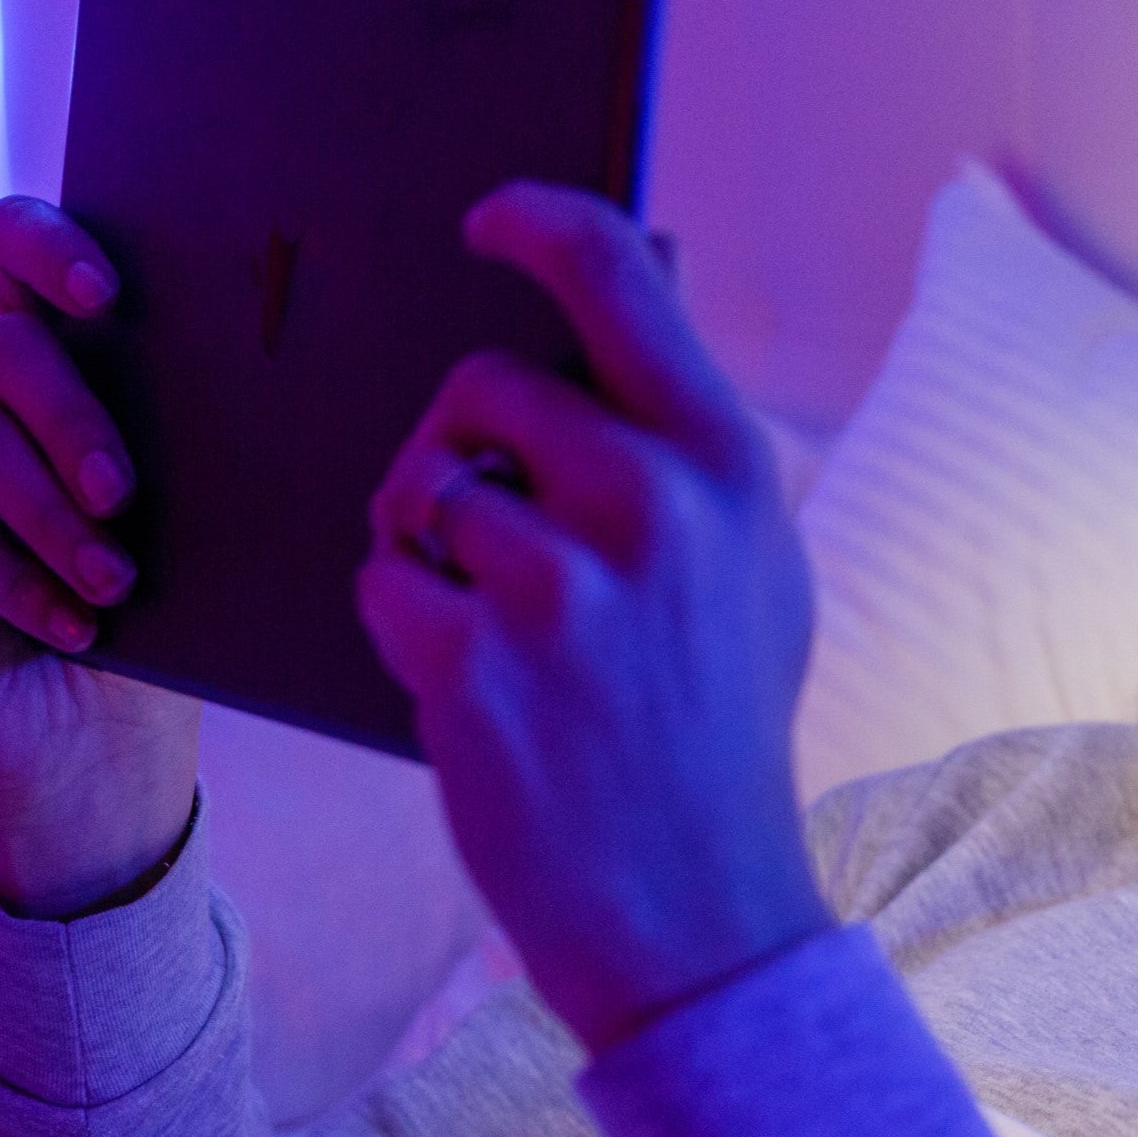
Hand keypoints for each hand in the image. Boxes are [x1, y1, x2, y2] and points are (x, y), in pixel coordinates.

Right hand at [0, 196, 198, 916]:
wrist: (104, 754)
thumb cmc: (161, 625)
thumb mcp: (186, 527)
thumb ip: (174, 446)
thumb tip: (239, 384)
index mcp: (56, 372)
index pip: (15, 252)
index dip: (45, 245)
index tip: (105, 294)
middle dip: (70, 414)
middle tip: (124, 494)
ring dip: (50, 517)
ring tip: (114, 583)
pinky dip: (5, 573)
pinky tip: (69, 623)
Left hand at [354, 183, 830, 1052]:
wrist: (697, 914)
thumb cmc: (713, 736)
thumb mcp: (753, 573)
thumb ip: (689, 455)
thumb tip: (620, 321)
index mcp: (726, 463)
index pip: (616, 277)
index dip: (537, 223)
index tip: (484, 222)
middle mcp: (650, 502)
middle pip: (481, 386)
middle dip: (457, 448)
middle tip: (483, 530)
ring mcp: (560, 584)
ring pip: (421, 488)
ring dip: (425, 545)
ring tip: (491, 627)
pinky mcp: (473, 661)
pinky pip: (384, 580)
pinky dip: (403, 626)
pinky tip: (468, 686)